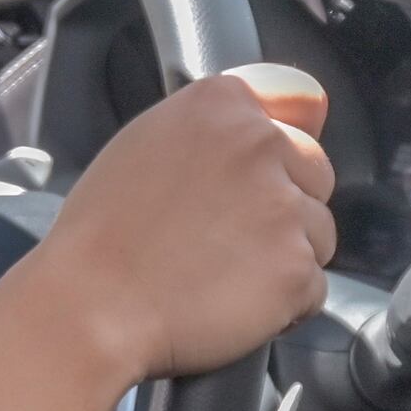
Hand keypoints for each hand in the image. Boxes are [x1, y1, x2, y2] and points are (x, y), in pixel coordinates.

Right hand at [25, 63, 337, 388]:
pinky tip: (233, 305)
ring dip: (286, 258)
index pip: (300, 104)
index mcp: (221, 104)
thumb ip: (210, 130)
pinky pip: (314, 288)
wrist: (91, 306)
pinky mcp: (296, 267)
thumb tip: (256, 132)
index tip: (261, 175)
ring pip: (319, 233)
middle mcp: (260, 143)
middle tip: (229, 238)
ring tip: (224, 276)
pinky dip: (285, 306)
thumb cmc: (103, 236)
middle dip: (288, 206)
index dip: (282, 148)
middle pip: (316, 172)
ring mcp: (284, 206)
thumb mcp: (146, 143)